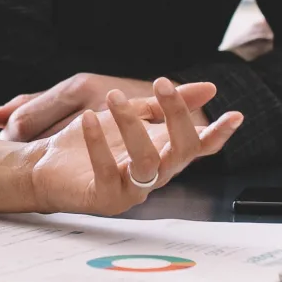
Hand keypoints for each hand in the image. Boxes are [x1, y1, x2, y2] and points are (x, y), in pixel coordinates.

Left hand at [16, 80, 240, 214]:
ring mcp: (131, 190)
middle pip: (182, 152)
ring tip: (114, 97)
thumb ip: (165, 105)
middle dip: (176, 116)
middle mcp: (153, 174)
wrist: (47, 166)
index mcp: (163, 154)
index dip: (219, 135)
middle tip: (162, 83)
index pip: (198, 148)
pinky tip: (89, 118)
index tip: (234, 115)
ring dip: (133, 126)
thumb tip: (209, 88)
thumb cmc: (92, 141)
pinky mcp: (104, 198)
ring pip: (148, 162)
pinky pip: (107, 170)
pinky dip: (98, 142)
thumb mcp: (132, 114)